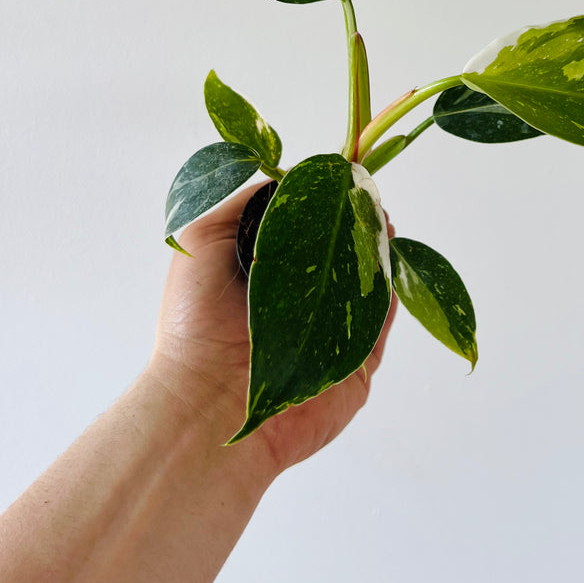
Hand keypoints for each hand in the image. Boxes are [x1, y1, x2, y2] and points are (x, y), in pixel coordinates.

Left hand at [150, 181, 395, 479]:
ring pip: (370, 286)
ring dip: (380, 254)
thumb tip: (285, 178)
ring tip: (384, 222)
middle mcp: (304, 303)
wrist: (208, 404)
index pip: (309, 230)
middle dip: (360, 225)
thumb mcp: (200, 240)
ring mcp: (332, 334)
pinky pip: (382, 323)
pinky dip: (390, 293)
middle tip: (369, 198)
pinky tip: (389, 262)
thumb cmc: (193, 324)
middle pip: (345, 254)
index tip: (341, 179)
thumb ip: (241, 204)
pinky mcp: (357, 365)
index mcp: (270, 276)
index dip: (327, 204)